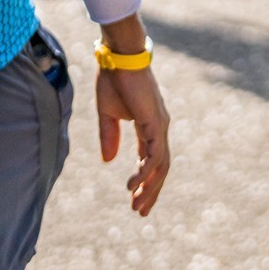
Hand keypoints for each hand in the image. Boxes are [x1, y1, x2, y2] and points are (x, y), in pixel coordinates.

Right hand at [95, 63, 171, 215]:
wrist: (119, 57)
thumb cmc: (114, 80)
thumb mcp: (107, 114)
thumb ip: (109, 137)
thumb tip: (109, 161)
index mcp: (148, 127)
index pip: (151, 160)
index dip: (144, 181)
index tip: (134, 200)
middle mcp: (158, 128)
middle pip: (161, 167)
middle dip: (151, 191)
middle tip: (140, 212)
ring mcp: (159, 125)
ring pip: (161, 164)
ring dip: (149, 187)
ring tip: (136, 204)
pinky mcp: (155, 122)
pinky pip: (155, 153)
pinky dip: (145, 171)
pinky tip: (133, 184)